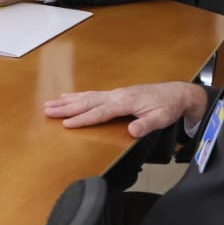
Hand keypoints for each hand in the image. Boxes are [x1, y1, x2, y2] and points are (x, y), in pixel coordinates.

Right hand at [43, 81, 207, 137]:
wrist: (176, 94)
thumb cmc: (168, 106)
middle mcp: (116, 95)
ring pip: (86, 96)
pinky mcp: (115, 94)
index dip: (82, 119)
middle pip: (87, 102)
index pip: (99, 112)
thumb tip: (132, 131)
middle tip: (47, 110)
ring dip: (68, 101)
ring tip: (50, 103)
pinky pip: (92, 94)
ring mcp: (114, 93)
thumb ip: (146, 125)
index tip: (67, 124)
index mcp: (124, 102)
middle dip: (66, 107)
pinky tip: (69, 96)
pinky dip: (77, 95)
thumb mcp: (161, 118)